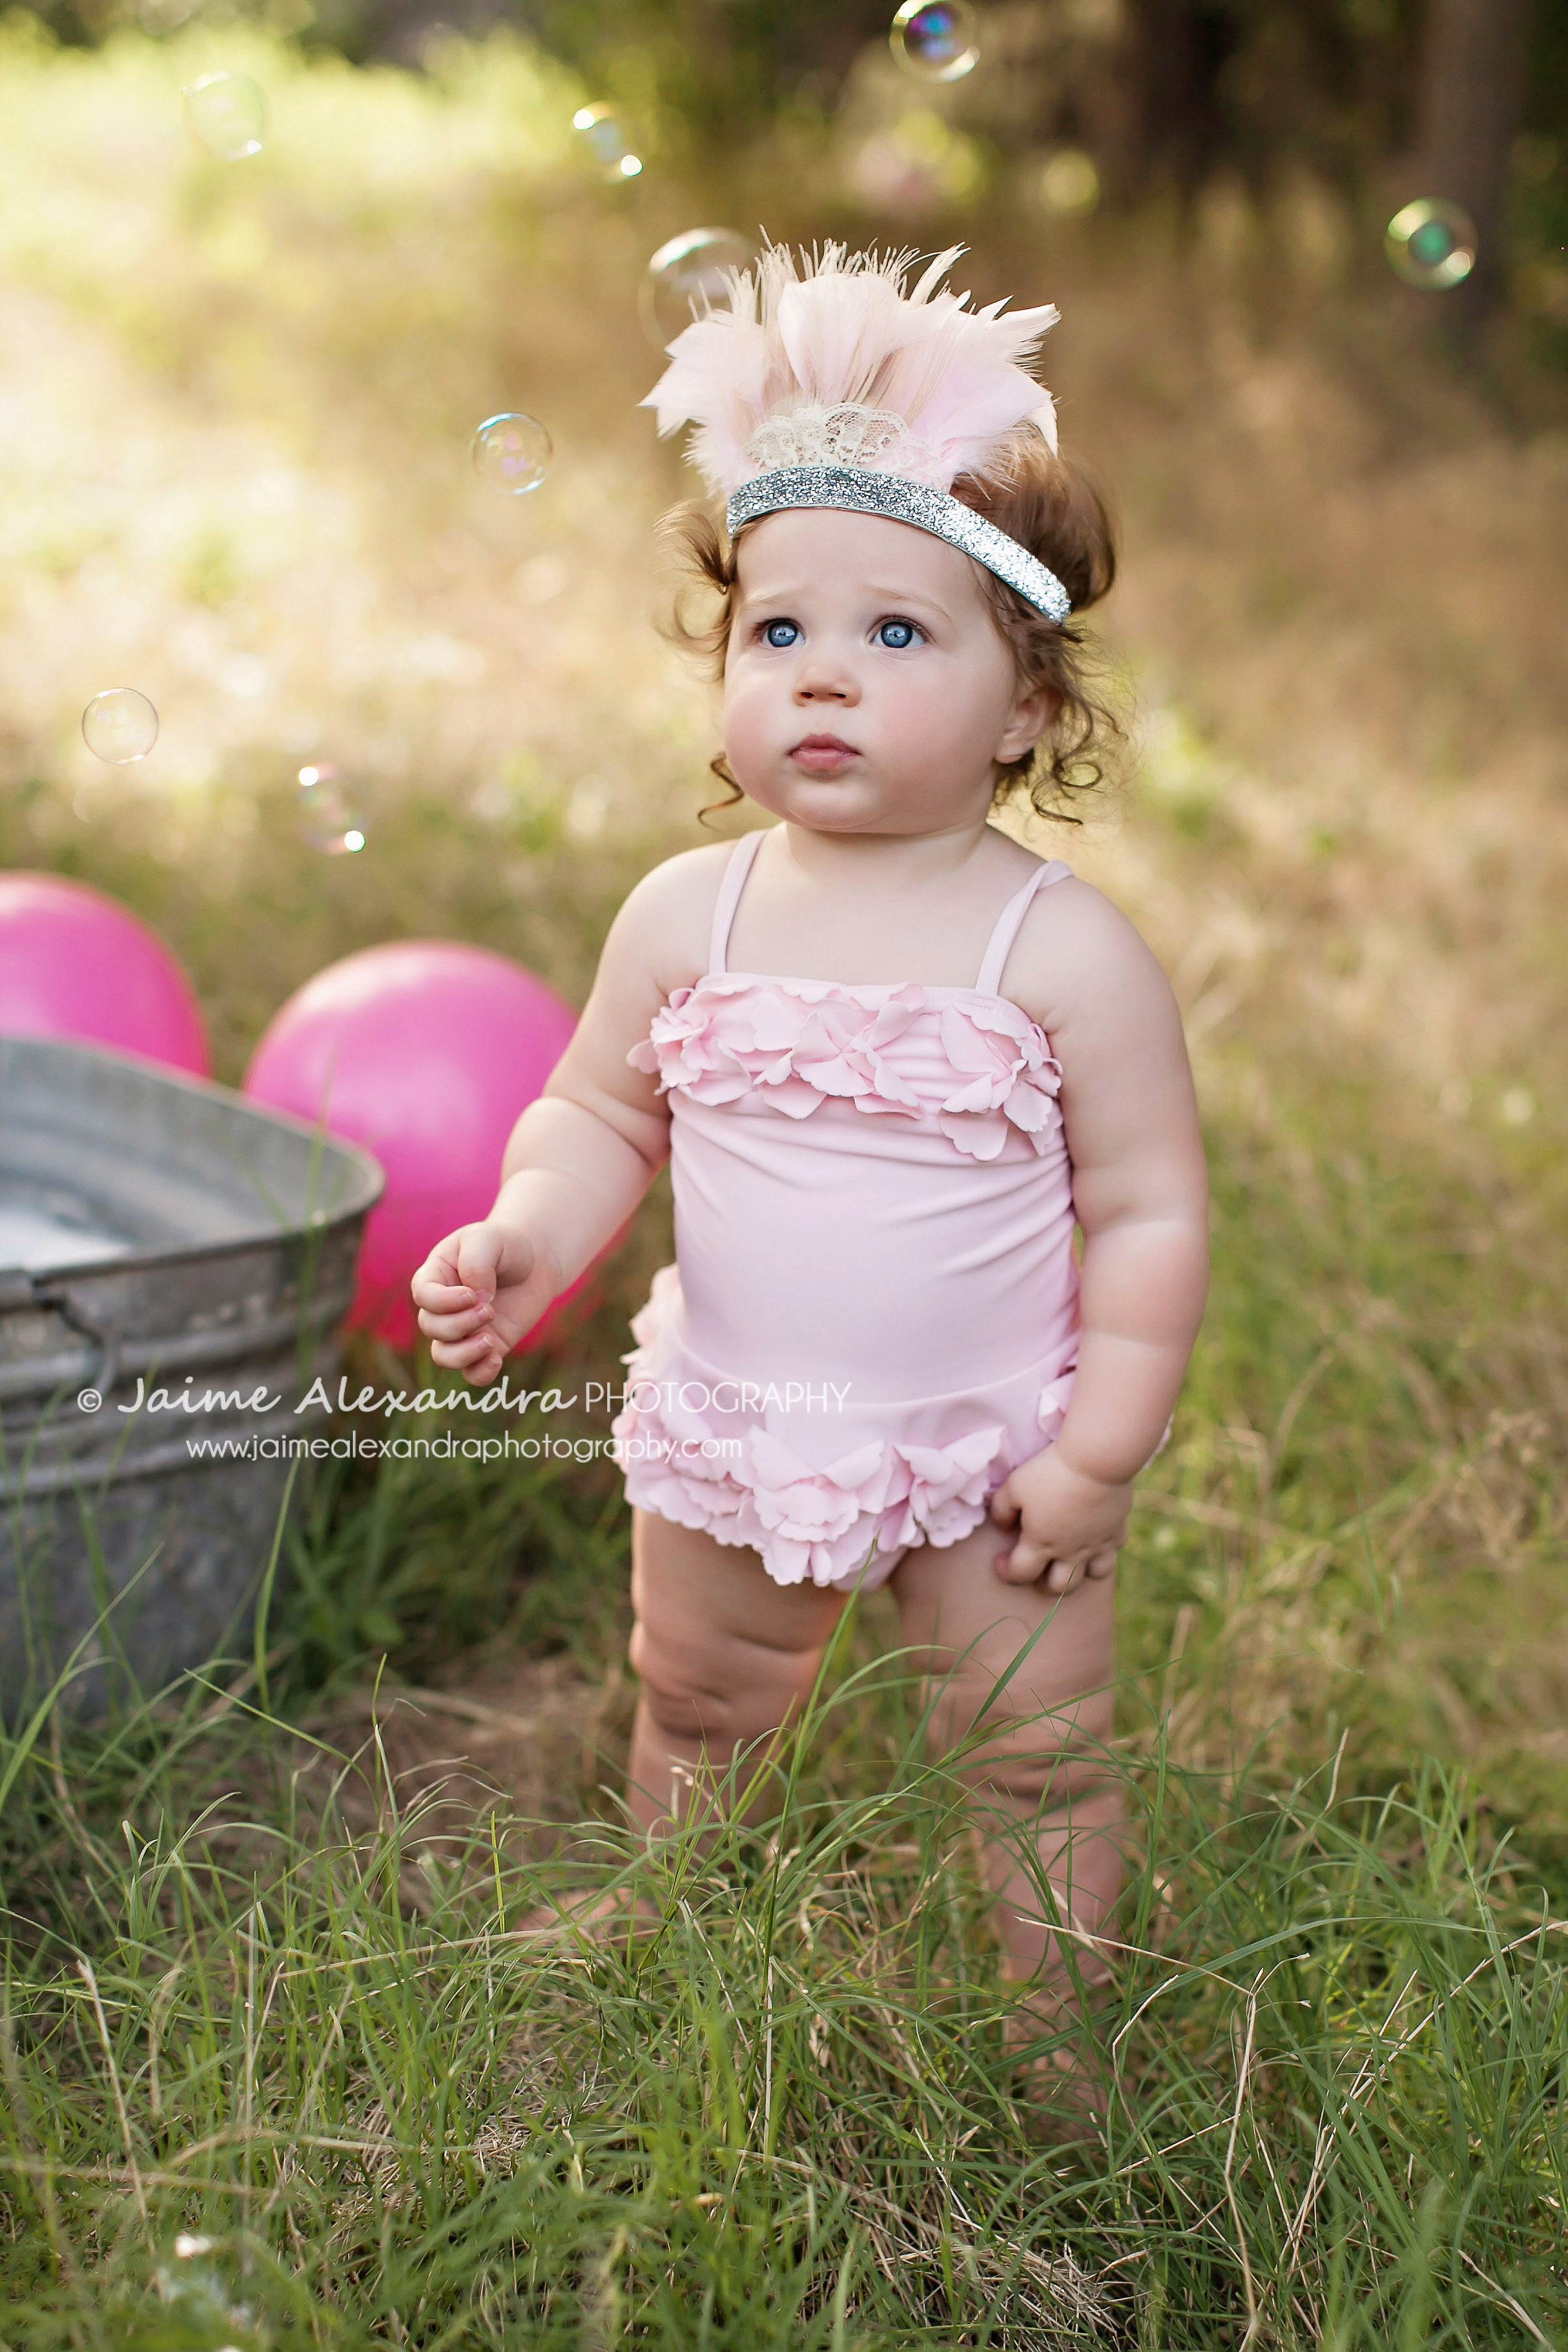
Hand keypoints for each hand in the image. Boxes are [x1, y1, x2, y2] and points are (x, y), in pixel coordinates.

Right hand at [409, 1220, 560, 1383]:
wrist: (537, 1261)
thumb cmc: (505, 1245)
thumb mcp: (487, 1239)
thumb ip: (475, 1264)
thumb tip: (477, 1300)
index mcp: (436, 1276)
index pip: (423, 1296)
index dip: (443, 1302)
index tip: (472, 1294)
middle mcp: (443, 1307)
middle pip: (431, 1327)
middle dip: (459, 1324)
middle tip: (489, 1310)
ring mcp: (464, 1330)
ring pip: (443, 1356)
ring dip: (464, 1353)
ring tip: (490, 1339)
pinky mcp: (486, 1346)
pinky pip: (472, 1373)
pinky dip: (480, 1373)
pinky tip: (496, 1359)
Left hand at [989, 1445, 1132, 1592]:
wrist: (1096, 1460)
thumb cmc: (1051, 1472)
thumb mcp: (1014, 1486)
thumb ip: (1002, 1510)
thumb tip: (1003, 1527)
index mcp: (1041, 1543)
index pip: (1020, 1574)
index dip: (1005, 1572)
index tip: (1000, 1561)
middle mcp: (1070, 1552)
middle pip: (1059, 1588)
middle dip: (1043, 1584)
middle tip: (1036, 1567)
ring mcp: (1097, 1544)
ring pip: (1092, 1576)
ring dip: (1079, 1573)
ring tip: (1069, 1561)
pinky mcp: (1118, 1530)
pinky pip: (1113, 1550)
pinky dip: (1103, 1549)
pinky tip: (1095, 1536)